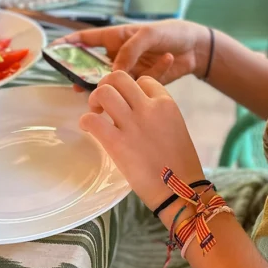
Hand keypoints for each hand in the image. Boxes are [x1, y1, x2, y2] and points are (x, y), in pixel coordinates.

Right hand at [57, 21, 211, 91]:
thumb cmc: (171, 33)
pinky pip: (137, 87)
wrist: (198, 48)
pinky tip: (162, 66)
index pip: (86, 40)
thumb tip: (114, 73)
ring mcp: (131, 70)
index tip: (51, 52)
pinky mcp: (143, 83)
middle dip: (84, 76)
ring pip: (112, 82)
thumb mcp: (148, 35)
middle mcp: (120, 55)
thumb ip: (129, 52)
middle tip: (75, 88)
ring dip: (111, 88)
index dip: (68, 45)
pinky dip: (145, 82)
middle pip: (94, 66)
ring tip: (109, 95)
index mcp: (116, 38)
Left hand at [81, 71, 204, 216]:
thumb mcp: (176, 127)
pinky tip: (89, 129)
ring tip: (96, 112)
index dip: (132, 90)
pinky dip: (86, 121)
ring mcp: (132, 124)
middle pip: (119, 77)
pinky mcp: (117, 143)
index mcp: (166, 104)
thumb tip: (136, 111)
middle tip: (104, 102)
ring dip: (95, 99)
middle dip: (107, 85)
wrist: (180, 190)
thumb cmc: (181, 164)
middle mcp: (149, 108)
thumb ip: (158, 115)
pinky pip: (92, 119)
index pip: (144, 80)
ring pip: (104, 91)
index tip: (128, 103)